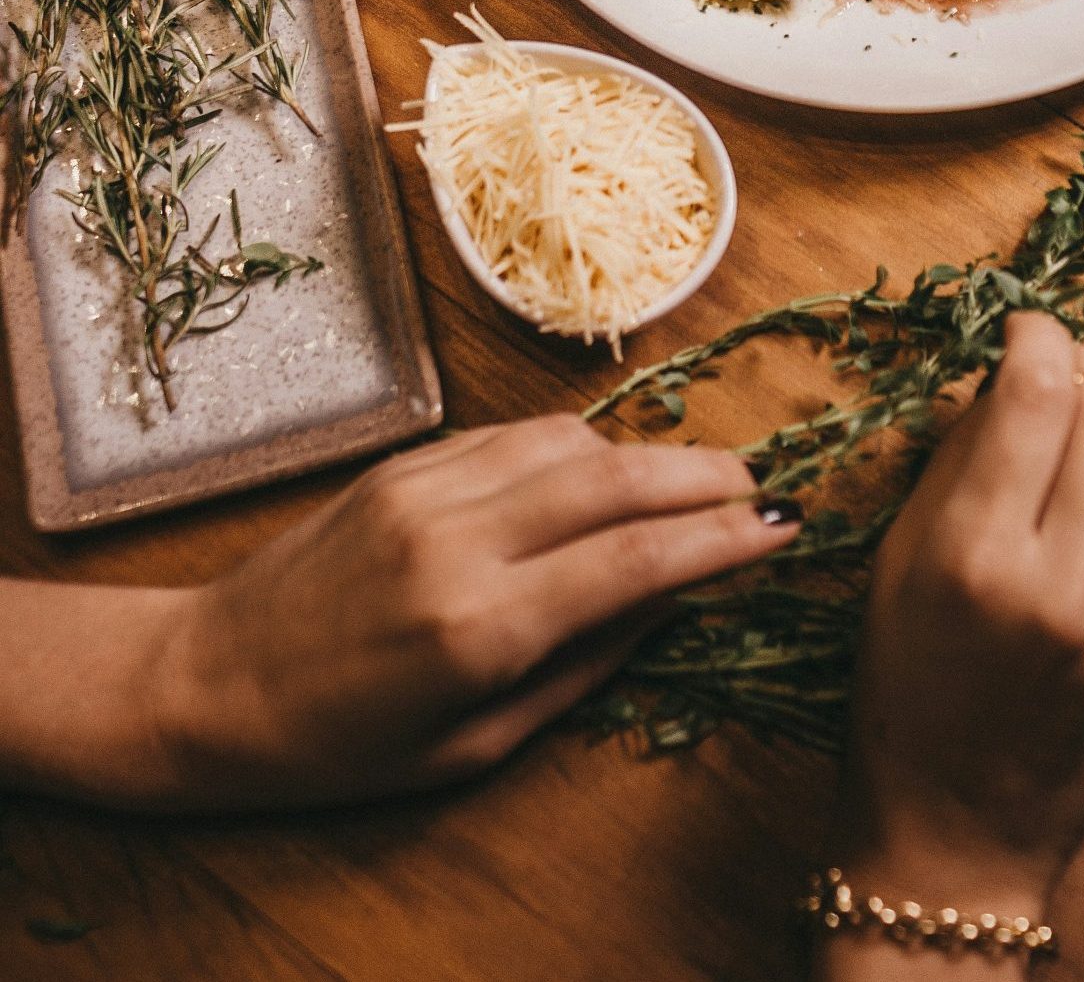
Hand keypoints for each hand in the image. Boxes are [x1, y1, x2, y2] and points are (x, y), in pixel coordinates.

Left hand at [124, 416, 797, 809]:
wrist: (204, 681)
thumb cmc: (338, 746)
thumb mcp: (470, 746)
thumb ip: (580, 669)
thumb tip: (669, 603)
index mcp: (475, 624)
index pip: (634, 558)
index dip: (723, 540)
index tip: (782, 530)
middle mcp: (457, 536)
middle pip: (617, 477)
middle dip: (705, 476)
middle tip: (762, 487)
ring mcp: (426, 486)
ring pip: (572, 439)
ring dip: (648, 454)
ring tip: (698, 479)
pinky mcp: (406, 461)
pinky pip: (519, 435)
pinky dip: (582, 445)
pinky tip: (610, 469)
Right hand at [829, 313, 1083, 929]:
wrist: (953, 830)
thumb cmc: (905, 684)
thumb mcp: (899, 560)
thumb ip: (958, 454)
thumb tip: (1014, 367)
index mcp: (971, 555)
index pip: (1036, 394)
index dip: (1040, 335)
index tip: (1031, 328)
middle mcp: (1058, 590)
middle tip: (1068, 381)